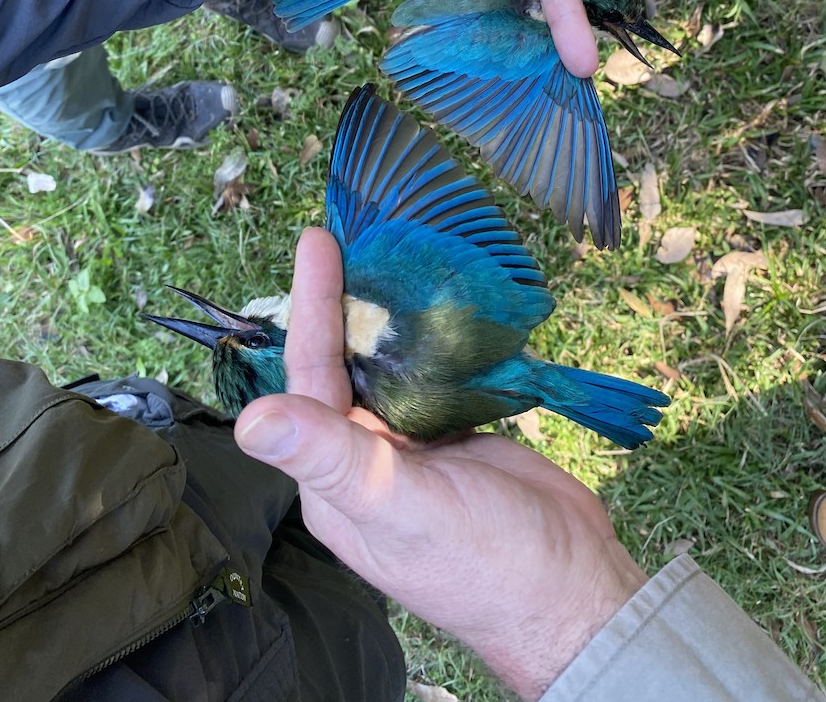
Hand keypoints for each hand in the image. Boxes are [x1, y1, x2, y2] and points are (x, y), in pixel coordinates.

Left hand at [235, 228, 646, 700]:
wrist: (575, 589)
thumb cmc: (484, 560)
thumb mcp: (400, 505)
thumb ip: (331, 458)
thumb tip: (251, 421)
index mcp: (336, 478)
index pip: (309, 378)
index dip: (311, 307)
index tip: (316, 242)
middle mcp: (367, 456)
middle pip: (346, 363)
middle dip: (345, 300)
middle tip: (353, 235)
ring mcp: (415, 445)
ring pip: (392, 365)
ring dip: (391, 316)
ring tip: (395, 253)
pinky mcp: (459, 434)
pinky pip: (435, 374)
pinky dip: (437, 338)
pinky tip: (444, 299)